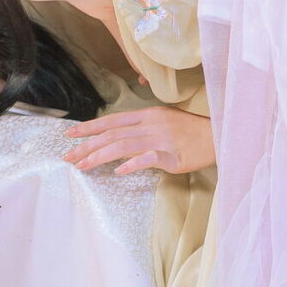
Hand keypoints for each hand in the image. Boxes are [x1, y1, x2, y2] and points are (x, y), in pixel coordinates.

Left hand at [61, 106, 214, 175]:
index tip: (70, 135)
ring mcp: (160, 139)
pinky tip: (119, 171)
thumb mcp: (163, 122)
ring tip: (83, 165)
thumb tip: (118, 138)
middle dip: (87, 146)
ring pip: (123, 146)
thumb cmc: (189, 132)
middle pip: (112, 135)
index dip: (89, 127)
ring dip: (100, 156)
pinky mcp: (171, 155)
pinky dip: (132, 164)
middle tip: (69, 157)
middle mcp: (150, 124)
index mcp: (147, 115)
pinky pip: (148, 158)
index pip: (111, 121)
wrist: (217, 136)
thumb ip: (141, 128)